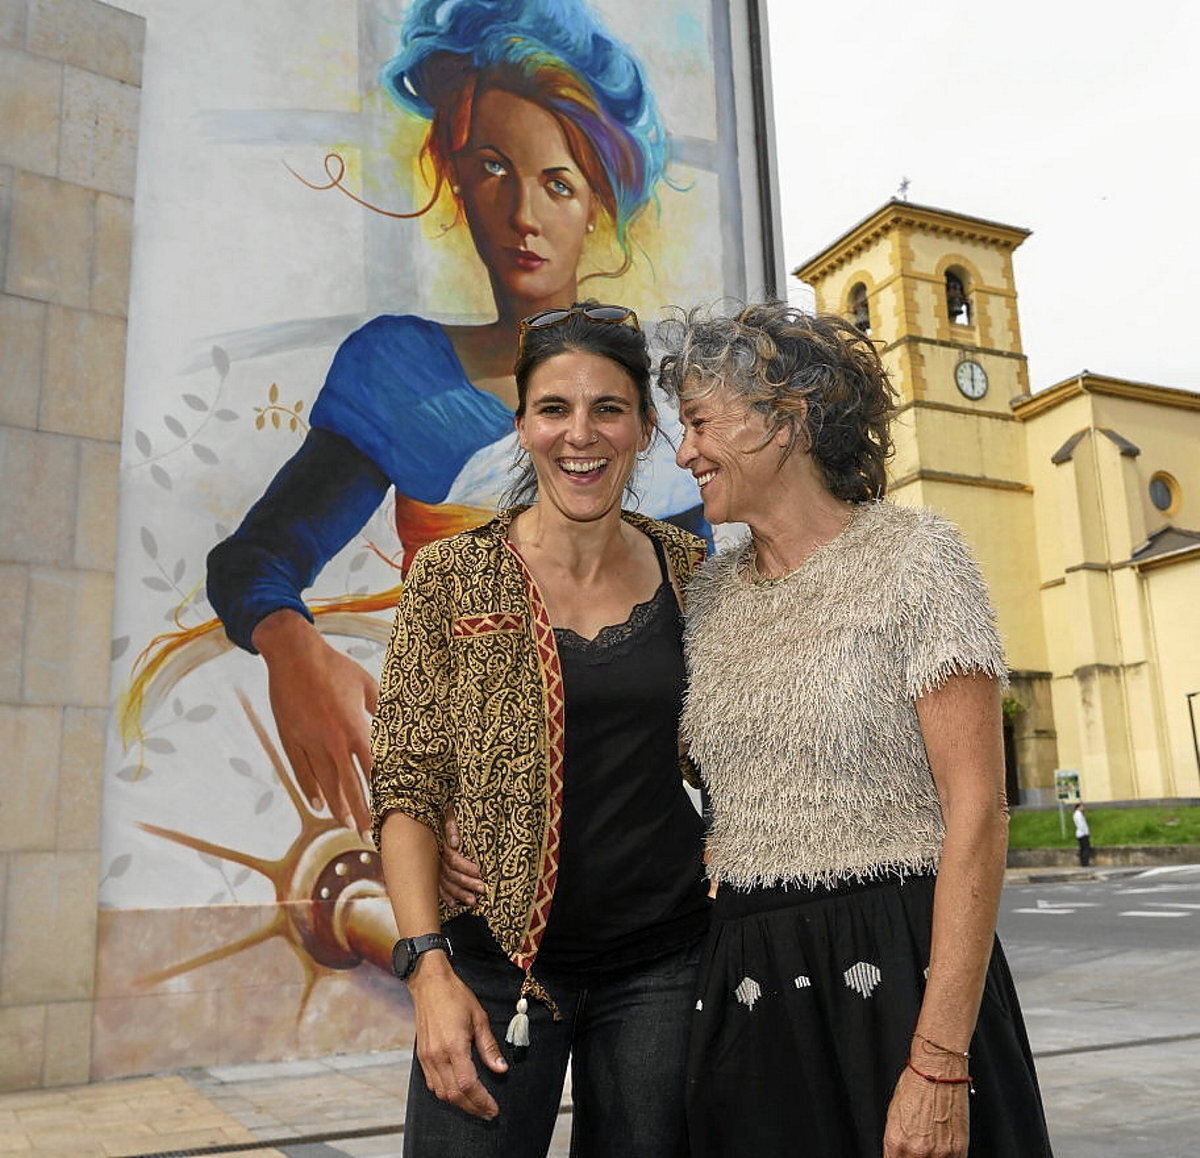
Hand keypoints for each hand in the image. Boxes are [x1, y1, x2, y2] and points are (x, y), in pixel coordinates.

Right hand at [252, 610, 377, 834]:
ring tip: (346, 824)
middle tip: (369, 834)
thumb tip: (397, 721)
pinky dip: (310, 788)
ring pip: (324, 782)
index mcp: (353, 726)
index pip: (371, 768)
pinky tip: (318, 803)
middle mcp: (331, 740)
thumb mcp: (366, 683)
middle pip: (348, 784)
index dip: (380, 791)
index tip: (389, 809)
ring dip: (336, 806)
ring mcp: (308, 741)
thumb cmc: (334, 666)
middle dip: (360, 811)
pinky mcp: (290, 738)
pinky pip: (301, 770)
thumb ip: (381, 707)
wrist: (293, 654)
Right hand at [408, 953, 507, 1118]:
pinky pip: (432, 1084)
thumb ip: (489, 1047)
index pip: (468, 1084)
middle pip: (454, 1094)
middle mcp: (437, 1056)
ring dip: (459, 1104)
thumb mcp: (479, 1018)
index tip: (494, 1109)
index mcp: (453, 1046)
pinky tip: (458, 1092)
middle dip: (473, 1108)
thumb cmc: (456, 997)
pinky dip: (446, 1093)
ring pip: (442, 1093)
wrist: (430, 984)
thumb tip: (501, 1069)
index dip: (482, 1101)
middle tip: (488, 1113)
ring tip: (476, 1105)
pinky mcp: (421, 1056)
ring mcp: (427, 1058)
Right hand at [439, 807, 487, 905]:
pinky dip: (446, 896)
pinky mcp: (434, 871)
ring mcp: (434, 865)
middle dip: (467, 882)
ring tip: (473, 901)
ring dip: (459, 893)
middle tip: (482, 888)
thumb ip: (452, 825)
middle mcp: (436, 856)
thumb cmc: (446, 813)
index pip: (453, 859)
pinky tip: (454, 903)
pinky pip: (437, 886)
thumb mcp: (451, 814)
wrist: (431, 814)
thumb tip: (455, 842)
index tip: (480, 872)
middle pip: (450, 873)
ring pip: (445, 882)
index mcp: (441, 843)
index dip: (466, 866)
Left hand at [883, 1062, 969, 1157]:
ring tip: (931, 1146)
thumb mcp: (895, 1115)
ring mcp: (939, 1154)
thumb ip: (897, 1142)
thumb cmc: (916, 1086)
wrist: (939, 1071)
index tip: (902, 1156)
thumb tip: (899, 1154)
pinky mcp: (959, 1151)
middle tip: (918, 1151)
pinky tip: (943, 1150)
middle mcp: (917, 1151)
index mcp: (896, 1142)